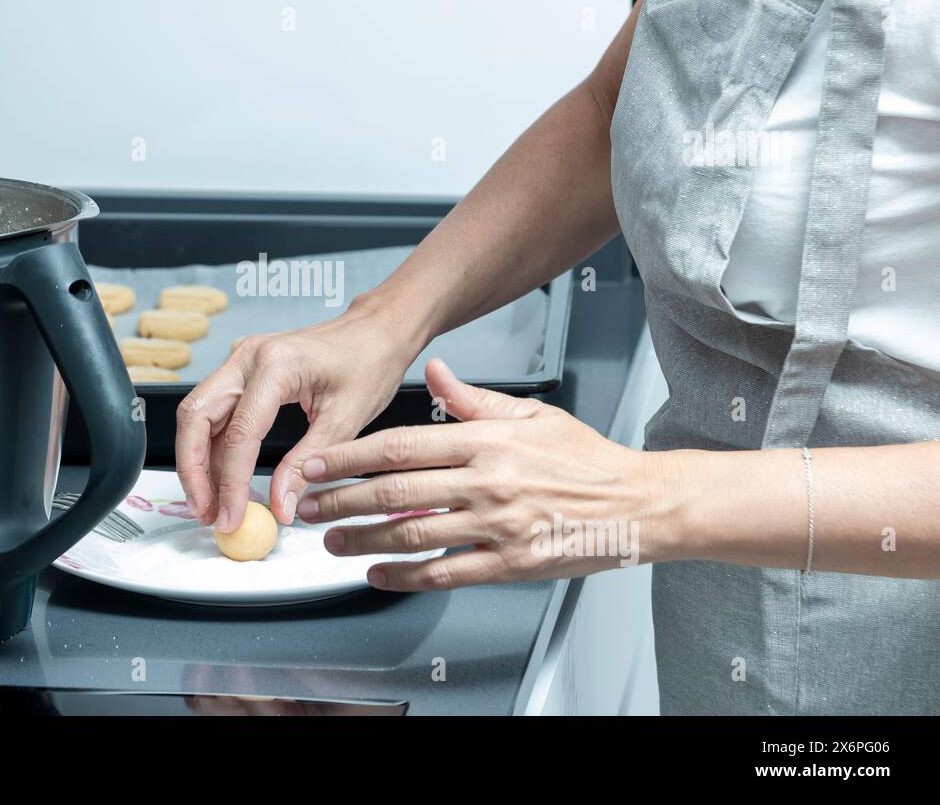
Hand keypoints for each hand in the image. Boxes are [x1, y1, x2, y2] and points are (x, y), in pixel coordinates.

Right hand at [175, 300, 422, 532]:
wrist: (376, 332)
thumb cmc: (369, 363)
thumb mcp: (345, 421)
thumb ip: (306, 465)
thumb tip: (280, 507)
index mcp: (276, 365)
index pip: (239, 433)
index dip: (231, 483)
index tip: (232, 517)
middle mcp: (248, 357)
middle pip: (196, 417)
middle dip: (193, 470)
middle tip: (207, 513)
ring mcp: (241, 361)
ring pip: (198, 414)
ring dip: (197, 461)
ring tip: (211, 503)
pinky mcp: (243, 372)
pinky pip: (215, 411)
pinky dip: (214, 447)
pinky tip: (225, 478)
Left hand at [295, 359, 675, 590]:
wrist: (639, 503)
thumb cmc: (586, 459)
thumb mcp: (531, 415)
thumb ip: (473, 398)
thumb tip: (433, 371)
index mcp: (487, 440)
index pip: (401, 445)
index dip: (350, 455)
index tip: (317, 462)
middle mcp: (487, 481)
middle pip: (395, 491)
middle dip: (342, 500)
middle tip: (308, 506)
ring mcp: (498, 525)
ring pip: (412, 534)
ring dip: (363, 540)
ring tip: (331, 542)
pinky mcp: (511, 563)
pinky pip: (447, 572)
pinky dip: (405, 576)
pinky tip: (378, 574)